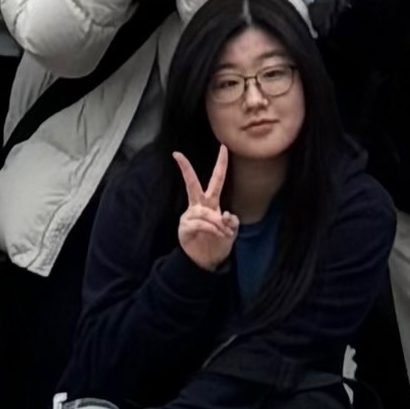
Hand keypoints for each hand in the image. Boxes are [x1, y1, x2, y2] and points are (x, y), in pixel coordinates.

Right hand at [174, 149, 238, 267]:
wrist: (207, 262)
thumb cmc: (219, 242)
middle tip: (178, 154)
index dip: (221, 164)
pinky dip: (212, 228)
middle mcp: (198, 206)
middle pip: (192, 184)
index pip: (216, 179)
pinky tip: (217, 233)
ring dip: (217, 223)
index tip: (223, 146)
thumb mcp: (231, 231)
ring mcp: (190, 216)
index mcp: (210, 203)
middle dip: (186, 169)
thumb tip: (225, 214)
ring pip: (205, 211)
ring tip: (224, 233)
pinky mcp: (185, 227)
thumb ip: (232, 221)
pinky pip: (200, 223)